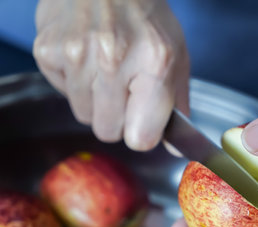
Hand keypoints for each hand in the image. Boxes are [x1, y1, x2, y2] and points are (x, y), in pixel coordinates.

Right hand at [33, 0, 188, 150]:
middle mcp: (113, 60)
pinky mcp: (48, 51)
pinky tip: (87, 58)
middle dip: (119, 118)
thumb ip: (176, 104)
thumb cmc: (147, 17)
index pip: (141, 138)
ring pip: (84, 116)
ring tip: (105, 69)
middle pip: (108, 132)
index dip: (143, 133)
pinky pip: (64, 94)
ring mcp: (76, 55)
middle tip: (125, 89)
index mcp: (155, 63)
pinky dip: (76, 83)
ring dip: (96, 101)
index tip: (144, 122)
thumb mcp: (177, 56)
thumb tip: (172, 146)